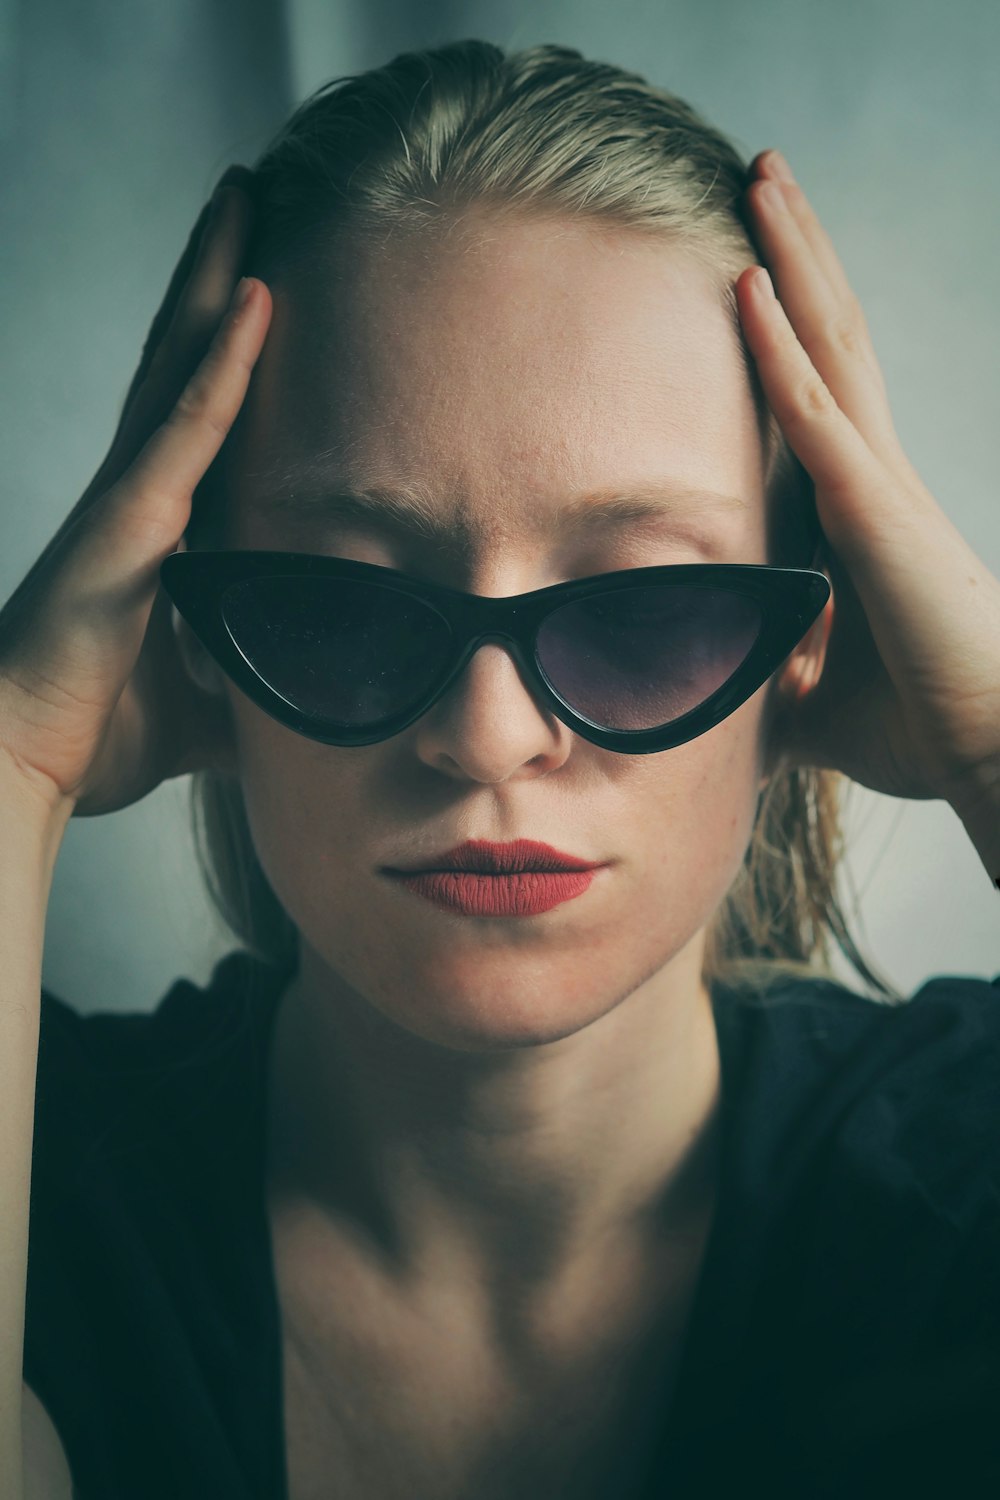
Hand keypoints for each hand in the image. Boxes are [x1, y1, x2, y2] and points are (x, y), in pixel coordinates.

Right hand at [0, 170, 271, 821]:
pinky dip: (223, 362)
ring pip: (178, 363)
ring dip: (214, 278)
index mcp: (159, 521)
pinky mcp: (127, 519)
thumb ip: (262, 678)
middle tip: (254, 197)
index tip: (270, 281)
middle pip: (184, 359)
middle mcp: (140, 489)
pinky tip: (257, 298)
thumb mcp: (213, 698)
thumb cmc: (103, 728)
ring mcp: (130, 496)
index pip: (201, 410)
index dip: (228, 343)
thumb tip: (331, 702)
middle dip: (216, 276)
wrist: (29, 759)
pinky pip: (184, 425)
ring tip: (246, 196)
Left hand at [739, 149, 999, 815]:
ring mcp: (880, 483)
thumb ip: (773, 675)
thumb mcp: (815, 695)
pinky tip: (746, 284)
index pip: (824, 388)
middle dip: (800, 252)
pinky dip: (778, 349)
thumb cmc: (921, 724)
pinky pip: (817, 413)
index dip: (796, 318)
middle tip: (764, 176)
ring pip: (831, 343)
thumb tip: (726, 690)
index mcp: (866, 506)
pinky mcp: (877, 512)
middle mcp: (878, 474)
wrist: (990, 750)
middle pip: (835, 335)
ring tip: (763, 177)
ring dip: (793, 258)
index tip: (757, 259)